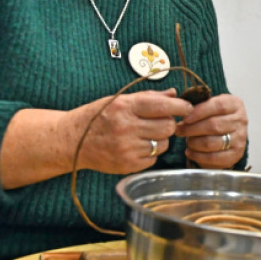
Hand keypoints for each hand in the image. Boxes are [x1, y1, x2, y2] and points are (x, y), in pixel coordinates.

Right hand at [72, 89, 192, 173]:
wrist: (72, 141)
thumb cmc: (98, 116)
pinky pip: (153, 159)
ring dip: (161, 139)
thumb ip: (148, 97)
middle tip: (160, 122)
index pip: (162, 106)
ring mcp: (127, 148)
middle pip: (168, 127)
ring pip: (163, 144)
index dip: (180, 106)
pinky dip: (151, 153)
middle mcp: (126, 127)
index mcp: (125, 107)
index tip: (188, 107)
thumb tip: (174, 94)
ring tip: (146, 135)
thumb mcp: (119, 100)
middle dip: (169, 124)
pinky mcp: (127, 165)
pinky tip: (137, 147)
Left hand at [175, 93, 247, 167]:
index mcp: (235, 104)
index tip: (185, 117)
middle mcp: (241, 121)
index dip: (199, 111)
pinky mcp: (236, 154)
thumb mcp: (210, 104)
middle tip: (179, 130)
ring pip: (212, 142)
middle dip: (192, 129)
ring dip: (194, 142)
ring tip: (187, 140)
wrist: (228, 132)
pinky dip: (198, 156)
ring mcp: (240, 138)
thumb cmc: (214, 116)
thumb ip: (198, 104)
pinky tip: (190, 152)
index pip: (218, 106)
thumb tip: (183, 111)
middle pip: (214, 125)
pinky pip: (213, 157)